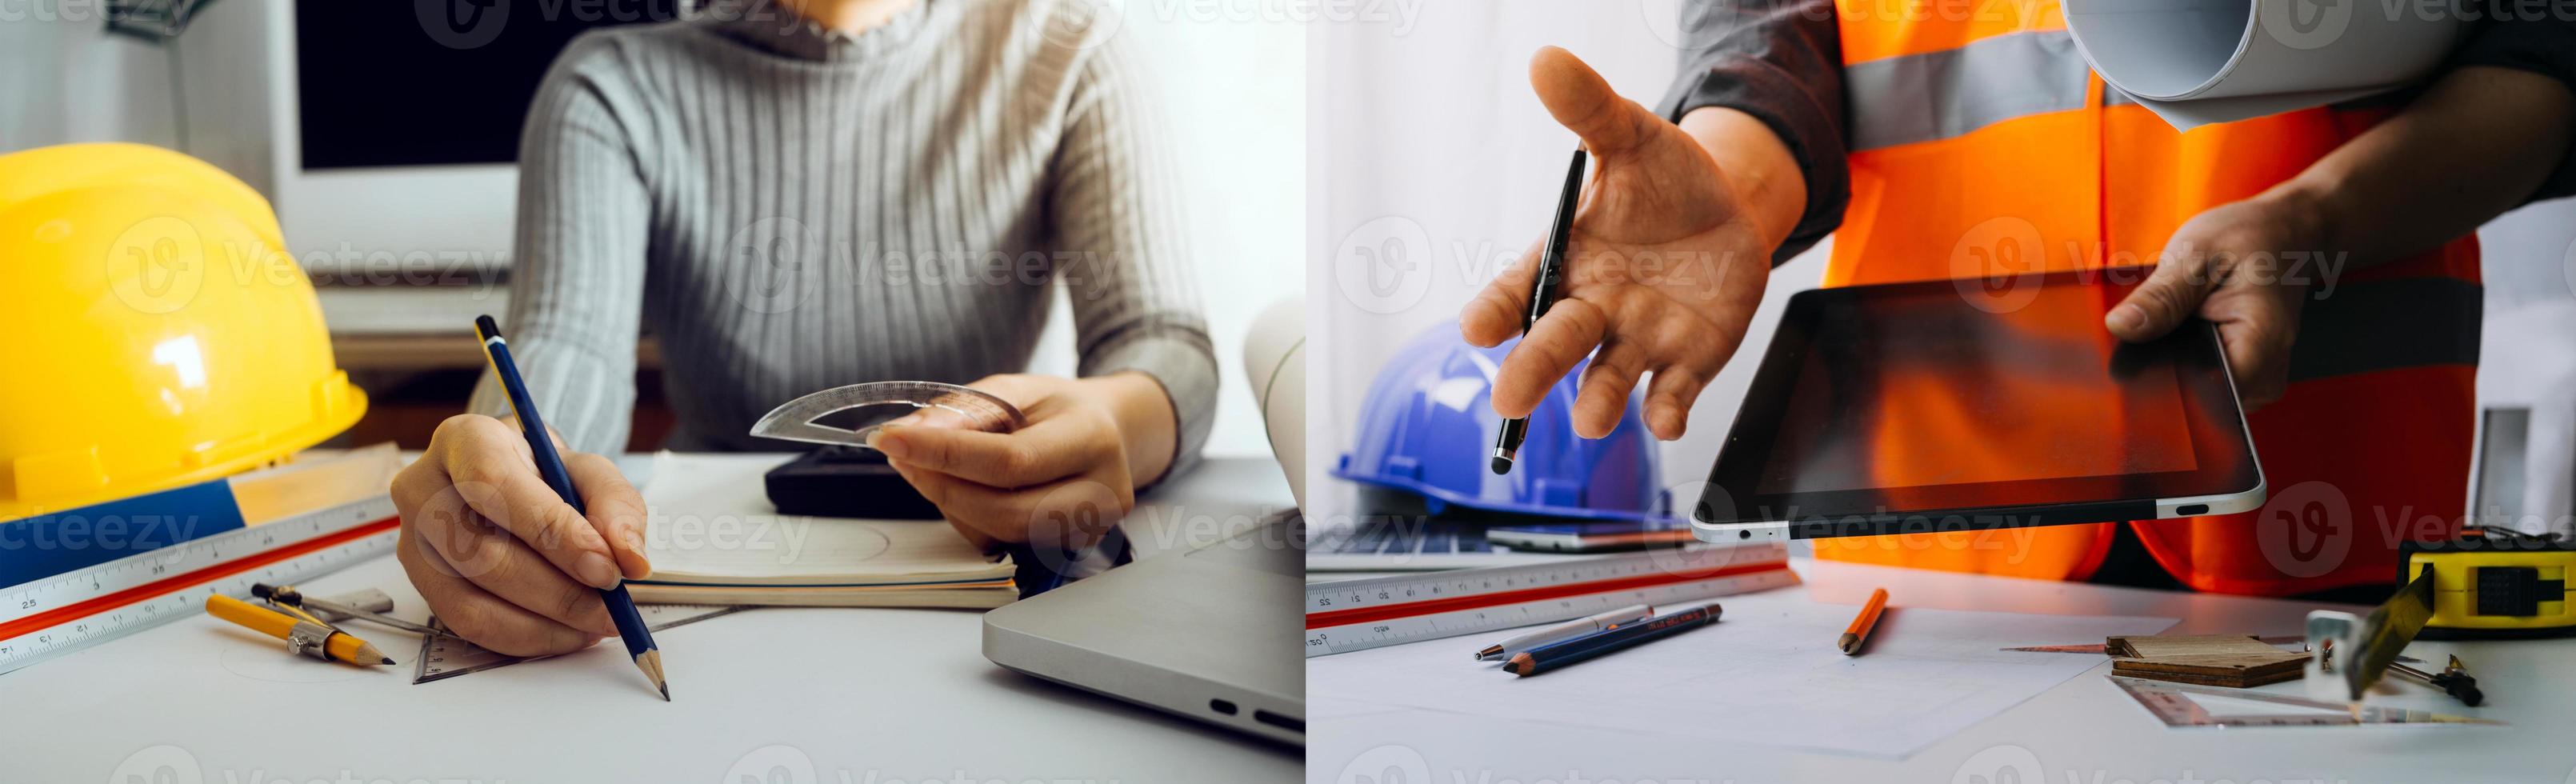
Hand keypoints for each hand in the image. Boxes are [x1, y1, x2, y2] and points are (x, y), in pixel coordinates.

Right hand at [390, 415, 650, 655]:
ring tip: (594, 623)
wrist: (510, 486)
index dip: (552, 532)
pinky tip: (566, 632)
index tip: (606, 568)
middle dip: (557, 591)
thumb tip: (629, 558)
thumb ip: (616, 506)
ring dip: (544, 623)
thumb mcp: (589, 472)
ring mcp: (413, 541)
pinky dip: (525, 638)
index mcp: (464, 440)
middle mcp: (424, 488)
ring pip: (470, 598)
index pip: (493, 483)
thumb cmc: (546, 476)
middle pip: (479, 551)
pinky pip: (467, 626)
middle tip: (611, 608)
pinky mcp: (421, 586)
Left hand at [870, 373, 1168, 549]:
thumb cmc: (1062, 409)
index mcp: (1093, 438)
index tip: (892, 438)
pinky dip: (971, 519)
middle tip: (903, 457)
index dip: (944, 453)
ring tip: (930, 468)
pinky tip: (963, 489)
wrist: (1112, 433)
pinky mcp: (1072, 548)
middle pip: (1007, 510)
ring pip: (1002, 534)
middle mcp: (1102, 491)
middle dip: (942, 486)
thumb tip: (913, 432)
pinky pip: (1005, 544)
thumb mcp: (1019, 389)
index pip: (1011, 460)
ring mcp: (1091, 528)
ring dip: (951, 504)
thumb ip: (968, 409)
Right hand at [1460, 47, 1787, 439]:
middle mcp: (1592, 309)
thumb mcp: (1633, 136)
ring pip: (1608, 380)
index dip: (1495, 310)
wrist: (1728, 209)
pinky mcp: (1685, 361)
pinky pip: (1671, 393)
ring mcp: (1637, 340)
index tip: (1476, 328)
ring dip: (1597, 402)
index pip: (1518, 290)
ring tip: (1591, 419)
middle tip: (1509, 398)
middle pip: (1554, 345)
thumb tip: (1547, 60)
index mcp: (1564, 261)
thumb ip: (1590, 109)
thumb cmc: (1663, 178)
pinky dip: (1666, 411)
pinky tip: (1664, 420)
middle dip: (1531, 371)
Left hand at [2106, 191, 2327, 410]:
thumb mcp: (2196, 255)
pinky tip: (2182, 332)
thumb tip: (2120, 326)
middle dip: (2166, 367)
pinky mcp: (2246, 373)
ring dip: (2175, 362)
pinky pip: (2206, 379)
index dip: (2164, 381)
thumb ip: (2161, 297)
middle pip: (2200, 397)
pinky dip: (2186, 358)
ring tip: (2174, 323)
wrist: (2281, 233)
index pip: (2206, 394)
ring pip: (2200, 390)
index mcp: (2262, 341)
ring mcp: (2258, 377)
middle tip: (2155, 325)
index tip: (2138, 357)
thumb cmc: (2249, 237)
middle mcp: (2266, 370)